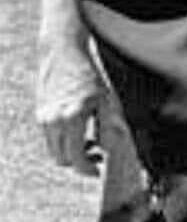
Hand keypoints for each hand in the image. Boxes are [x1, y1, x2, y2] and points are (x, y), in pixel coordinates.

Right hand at [35, 36, 103, 175]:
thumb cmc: (90, 75)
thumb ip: (109, 126)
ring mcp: (44, 117)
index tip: (99, 169)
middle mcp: (54, 120)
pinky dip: (63, 141)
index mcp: (73, 117)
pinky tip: (78, 131)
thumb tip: (111, 150)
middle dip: (80, 162)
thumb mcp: (107, 99)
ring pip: (55, 150)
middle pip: (63, 159)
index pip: (77, 157)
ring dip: (70, 152)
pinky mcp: (40, 114)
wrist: (62, 52)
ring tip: (89, 142)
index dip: (89, 168)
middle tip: (97, 156)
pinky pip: (51, 138)